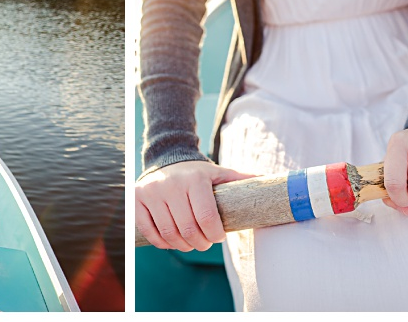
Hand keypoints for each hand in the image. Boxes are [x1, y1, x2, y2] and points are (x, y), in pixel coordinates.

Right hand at [135, 160, 255, 251]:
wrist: (166, 160)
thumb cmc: (197, 174)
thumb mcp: (219, 173)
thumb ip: (241, 179)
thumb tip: (271, 182)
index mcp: (194, 179)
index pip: (206, 217)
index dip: (215, 234)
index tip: (218, 237)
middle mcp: (170, 184)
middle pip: (187, 229)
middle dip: (200, 243)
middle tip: (205, 244)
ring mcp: (151, 192)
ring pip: (168, 233)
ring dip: (182, 246)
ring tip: (191, 244)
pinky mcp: (136, 200)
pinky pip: (149, 231)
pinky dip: (162, 243)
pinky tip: (172, 242)